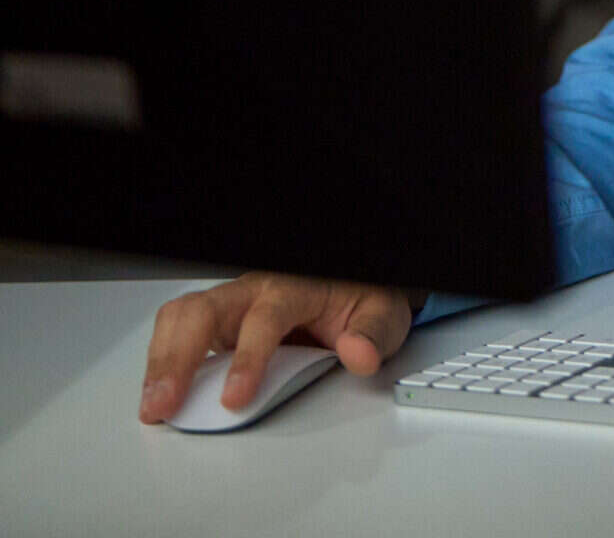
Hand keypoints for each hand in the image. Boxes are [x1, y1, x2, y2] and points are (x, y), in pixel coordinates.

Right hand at [139, 273, 412, 422]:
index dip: (247, 358)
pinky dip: (161, 358)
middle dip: (181, 356)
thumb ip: (372, 335)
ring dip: (162, 358)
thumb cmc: (360, 299)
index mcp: (295, 286)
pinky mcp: (219, 323)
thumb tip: (357, 354)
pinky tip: (156, 390)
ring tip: (153, 405)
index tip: (234, 398)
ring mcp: (233, 305)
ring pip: (184, 315)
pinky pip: (179, 329)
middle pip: (206, 309)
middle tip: (166, 403)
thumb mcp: (381, 314)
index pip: (265, 317)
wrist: (349, 287)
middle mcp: (256, 290)